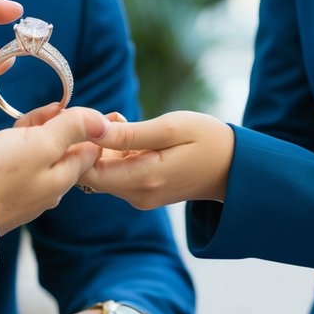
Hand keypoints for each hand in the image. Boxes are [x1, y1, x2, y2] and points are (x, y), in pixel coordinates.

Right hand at [0, 105, 107, 234]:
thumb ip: (71, 130)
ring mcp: (18, 183)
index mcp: (61, 180)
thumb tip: (104, 122)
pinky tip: (11, 130)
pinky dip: (15, 138)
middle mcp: (43, 185)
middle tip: (56, 108)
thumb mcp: (41, 145)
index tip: (79, 106)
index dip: (89, 126)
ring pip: (37, 149)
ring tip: (37, 115)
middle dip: (62, 124)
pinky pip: (12, 154)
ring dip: (39, 129)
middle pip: (63, 148)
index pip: (90, 150)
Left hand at [78, 110, 234, 206]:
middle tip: (114, 117)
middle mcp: (136, 195)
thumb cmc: (207, 140)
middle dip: (91, 143)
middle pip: (90, 173)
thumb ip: (129, 133)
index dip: (79, 145)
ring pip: (102, 172)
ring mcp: (139, 196)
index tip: (90, 119)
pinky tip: (133, 135)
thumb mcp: (170, 128)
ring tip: (126, 122)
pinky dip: (116, 153)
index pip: (86, 172)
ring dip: (105, 146)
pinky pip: (117, 173)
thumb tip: (92, 131)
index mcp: (142, 180)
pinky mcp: (142, 192)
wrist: (235, 167)